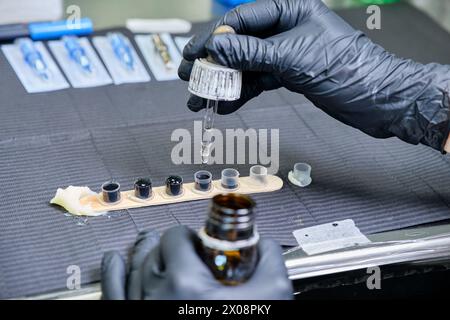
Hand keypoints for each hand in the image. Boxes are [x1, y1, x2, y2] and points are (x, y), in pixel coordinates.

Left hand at [101, 226, 292, 299]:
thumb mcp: (270, 297)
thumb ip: (269, 260)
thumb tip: (265, 245)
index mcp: (186, 284)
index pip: (178, 237)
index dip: (192, 235)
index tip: (201, 242)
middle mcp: (155, 295)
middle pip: (155, 249)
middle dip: (172, 245)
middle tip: (186, 251)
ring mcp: (139, 309)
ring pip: (134, 266)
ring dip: (144, 252)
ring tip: (150, 241)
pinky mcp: (130, 319)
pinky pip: (111, 291)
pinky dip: (112, 273)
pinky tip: (114, 260)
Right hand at [179, 0, 449, 151]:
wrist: (379, 100)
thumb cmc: (347, 70)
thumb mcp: (293, 59)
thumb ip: (251, 53)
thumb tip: (214, 47)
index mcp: (289, 9)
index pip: (240, 20)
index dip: (213, 38)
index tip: (191, 55)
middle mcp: (285, 28)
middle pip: (239, 43)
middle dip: (213, 64)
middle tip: (190, 80)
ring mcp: (286, 52)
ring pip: (246, 65)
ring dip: (224, 84)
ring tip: (201, 102)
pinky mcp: (290, 74)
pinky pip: (259, 81)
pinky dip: (242, 95)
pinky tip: (225, 107)